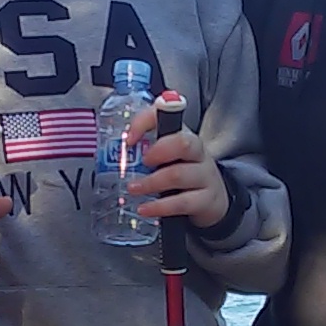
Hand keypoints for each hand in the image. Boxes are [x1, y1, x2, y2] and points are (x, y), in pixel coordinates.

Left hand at [127, 107, 226, 225]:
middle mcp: (198, 153)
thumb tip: (114, 150)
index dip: (146, 123)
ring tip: (133, 188)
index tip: (129, 138)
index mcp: (184, 135)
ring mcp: (205, 176)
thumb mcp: (166, 158)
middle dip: (158, 151)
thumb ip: (143, 150)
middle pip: (184, 143)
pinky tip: (145, 209)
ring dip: (151, 182)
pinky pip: (182, 203)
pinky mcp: (207, 200)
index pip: (169, 116)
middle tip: (142, 161)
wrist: (212, 200)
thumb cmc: (182, 175)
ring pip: (179, 174)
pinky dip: (160, 207)